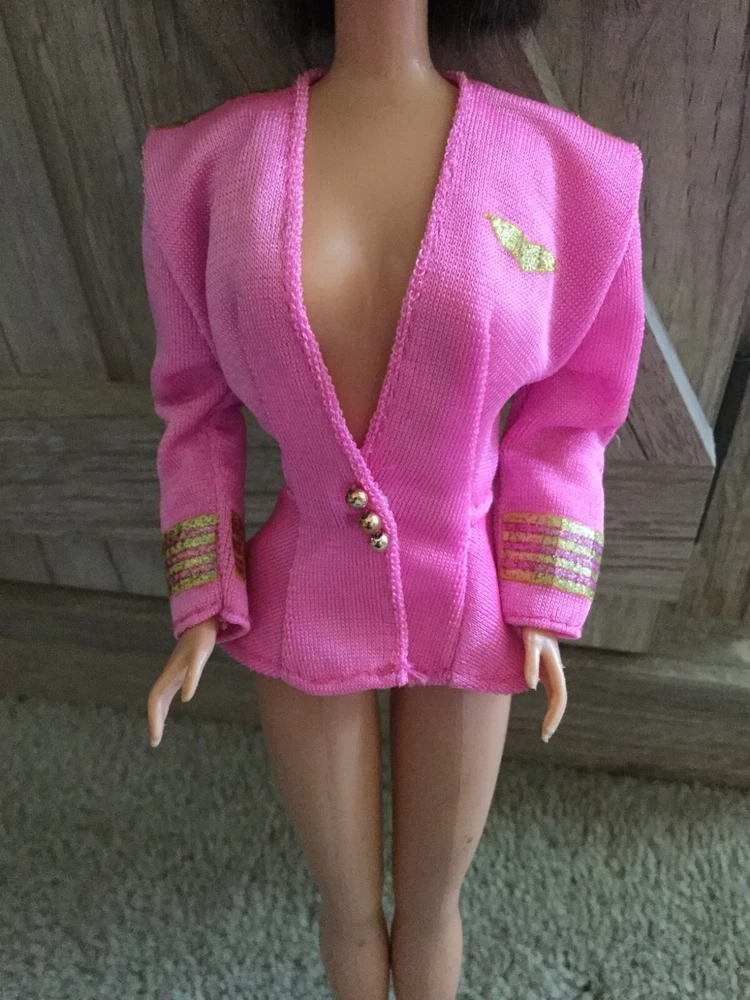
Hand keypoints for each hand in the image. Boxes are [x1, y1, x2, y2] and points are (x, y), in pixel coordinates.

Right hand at [147, 615, 219, 746]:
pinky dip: (166, 705)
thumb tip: (185, 698)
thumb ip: (193, 675)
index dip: (153, 718)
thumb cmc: (202, 638)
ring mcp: (174, 674)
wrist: (204, 621)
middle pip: (155, 702)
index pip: (155, 700)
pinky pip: (169, 692)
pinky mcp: (182, 672)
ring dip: (158, 715)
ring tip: (158, 733)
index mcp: (170, 674)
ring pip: (160, 698)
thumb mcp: (200, 656)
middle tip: (155, 742)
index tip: (155, 738)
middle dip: (154, 721)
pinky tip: (172, 710)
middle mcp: (169, 676)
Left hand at [521, 626, 567, 742]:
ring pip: (556, 696)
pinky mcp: (545, 666)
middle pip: (559, 700)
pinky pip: (550, 688)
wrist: (535, 611)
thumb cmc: (532, 625)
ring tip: (545, 730)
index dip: (554, 716)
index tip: (546, 733)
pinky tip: (544, 709)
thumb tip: (532, 687)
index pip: (559, 699)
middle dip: (554, 719)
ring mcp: (551, 669)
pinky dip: (549, 703)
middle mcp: (556, 671)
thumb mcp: (530, 641)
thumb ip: (531, 662)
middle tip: (545, 737)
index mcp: (555, 668)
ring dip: (553, 713)